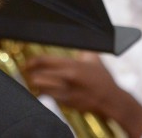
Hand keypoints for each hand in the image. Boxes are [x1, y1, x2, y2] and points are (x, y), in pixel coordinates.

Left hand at [24, 51, 141, 136]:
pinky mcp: (69, 104)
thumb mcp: (93, 59)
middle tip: (28, 72)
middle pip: (40, 76)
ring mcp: (68, 93)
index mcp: (73, 65)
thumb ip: (82, 50)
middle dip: (32, 74)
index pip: (45, 61)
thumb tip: (77, 37)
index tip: (27, 63)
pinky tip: (46, 91)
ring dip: (37, 86)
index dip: (33, 62)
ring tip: (35, 82)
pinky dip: (47, 95)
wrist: (114, 100)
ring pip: (43, 89)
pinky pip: (52, 99)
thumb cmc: (103, 78)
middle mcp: (69, 79)